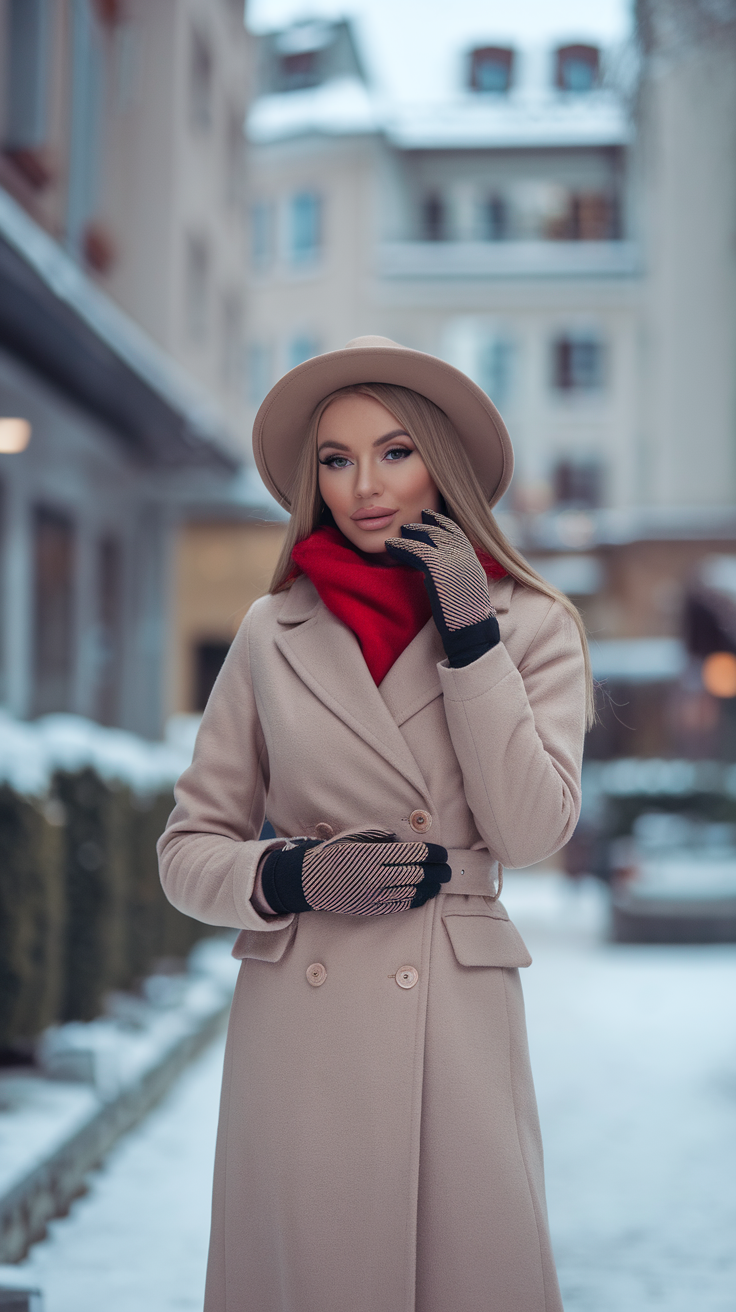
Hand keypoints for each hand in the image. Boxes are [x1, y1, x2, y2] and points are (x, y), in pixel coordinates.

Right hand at [260, 828, 450, 915]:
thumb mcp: (354, 841)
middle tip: (448, 868)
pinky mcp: (371, 908)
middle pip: (418, 873)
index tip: (442, 853)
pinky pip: (400, 905)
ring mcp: (373, 894)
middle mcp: (374, 875)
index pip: (413, 854)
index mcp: (371, 854)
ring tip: (441, 882)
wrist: (309, 882)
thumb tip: (404, 843)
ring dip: (431, 887)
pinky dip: (417, 900)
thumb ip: (379, 841)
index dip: (433, 854)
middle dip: (438, 871)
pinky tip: (425, 895)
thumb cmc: (332, 856)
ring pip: (412, 891)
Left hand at [385, 509, 499, 667]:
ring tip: (401, 530)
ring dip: (414, 532)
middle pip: (445, 531)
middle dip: (430, 522)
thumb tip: (435, 574)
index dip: (445, 525)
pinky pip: (416, 550)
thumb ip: (455, 577)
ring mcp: (455, 560)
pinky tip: (390, 545)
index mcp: (473, 562)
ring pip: (431, 537)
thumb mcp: (464, 592)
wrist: (472, 632)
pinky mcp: (439, 568)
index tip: (433, 518)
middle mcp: (466, 557)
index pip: (459, 535)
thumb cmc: (465, 621)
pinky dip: (401, 546)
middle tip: (417, 515)